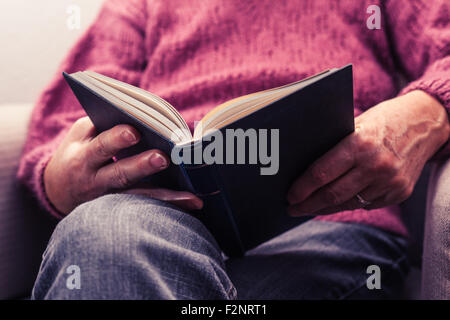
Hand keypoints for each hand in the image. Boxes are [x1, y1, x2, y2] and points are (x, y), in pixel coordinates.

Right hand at [44, 117, 202, 214]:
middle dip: (141, 166)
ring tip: (191, 196)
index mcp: (84, 156)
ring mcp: (110, 198)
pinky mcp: (122, 209)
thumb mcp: (81, 135)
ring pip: (139, 197)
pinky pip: (147, 207)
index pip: (100, 146)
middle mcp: (96, 180)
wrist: (57, 191)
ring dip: (165, 196)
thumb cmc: (77, 152)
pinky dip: (170, 205)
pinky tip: (194, 203)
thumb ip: (104, 125)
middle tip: (162, 158)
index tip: (134, 131)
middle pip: (120, 173)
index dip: (116, 139)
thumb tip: (143, 117)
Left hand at [287, 90, 449, 215]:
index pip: (321, 173)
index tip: (289, 196)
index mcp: (360, 144)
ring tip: (310, 207)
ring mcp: (390, 182)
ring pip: (348, 203)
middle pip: (332, 194)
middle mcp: (376, 165)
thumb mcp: (356, 124)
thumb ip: (335, 146)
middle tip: (292, 209)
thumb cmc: (384, 120)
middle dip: (308, 205)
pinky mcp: (399, 193)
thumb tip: (302, 169)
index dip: (302, 188)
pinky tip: (336, 202)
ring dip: (326, 207)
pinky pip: (366, 204)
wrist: (426, 123)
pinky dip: (349, 203)